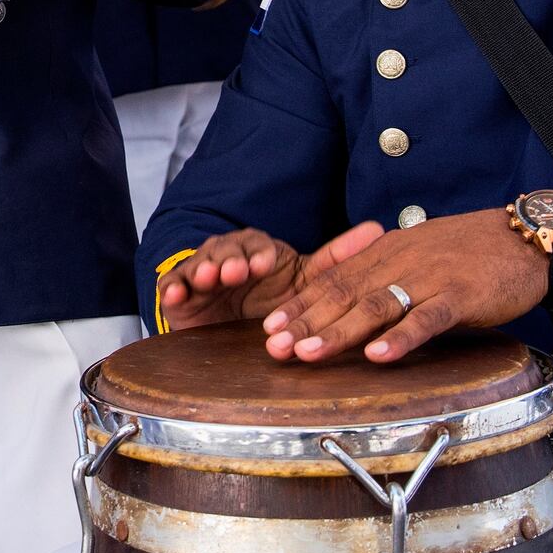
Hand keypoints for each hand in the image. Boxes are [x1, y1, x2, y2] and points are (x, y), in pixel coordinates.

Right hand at [154, 220, 383, 330]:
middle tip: (236, 273)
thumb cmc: (271, 297)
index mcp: (257, 251)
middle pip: (226, 250)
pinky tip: (177, 293)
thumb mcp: (306, 280)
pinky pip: (173, 285)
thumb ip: (337, 258)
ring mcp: (202, 274)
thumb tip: (379, 229)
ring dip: (204, 270)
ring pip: (201, 264)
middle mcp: (228, 257)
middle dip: (230, 260)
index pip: (256, 244)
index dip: (259, 253)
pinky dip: (174, 287)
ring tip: (210, 279)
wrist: (229, 323)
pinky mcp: (180, 292)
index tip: (264, 265)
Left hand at [263, 207, 552, 365]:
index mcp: (386, 253)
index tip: (270, 327)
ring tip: (308, 353)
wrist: (523, 238)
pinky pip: (426, 318)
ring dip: (339, 331)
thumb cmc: (468, 252)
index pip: (333, 279)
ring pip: (375, 306)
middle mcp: (400, 262)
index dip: (300, 304)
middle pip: (344, 293)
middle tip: (273, 347)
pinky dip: (401, 337)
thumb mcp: (416, 254)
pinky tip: (378, 356)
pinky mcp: (460, 295)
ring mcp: (429, 278)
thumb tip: (348, 302)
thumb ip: (383, 275)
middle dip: (306, 322)